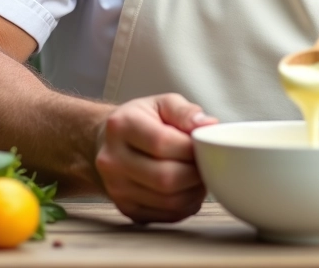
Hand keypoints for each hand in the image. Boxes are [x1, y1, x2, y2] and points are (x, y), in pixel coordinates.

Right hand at [93, 94, 217, 223]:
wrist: (109, 143)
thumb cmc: (141, 120)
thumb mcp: (162, 103)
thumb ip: (186, 112)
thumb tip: (209, 125)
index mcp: (121, 126)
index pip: (162, 142)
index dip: (191, 148)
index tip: (204, 145)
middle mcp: (113, 160)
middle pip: (165, 177)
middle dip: (195, 173)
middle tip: (206, 164)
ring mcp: (117, 188)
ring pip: (168, 201)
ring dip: (194, 192)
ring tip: (199, 176)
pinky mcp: (126, 208)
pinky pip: (166, 216)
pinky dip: (186, 205)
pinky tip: (188, 189)